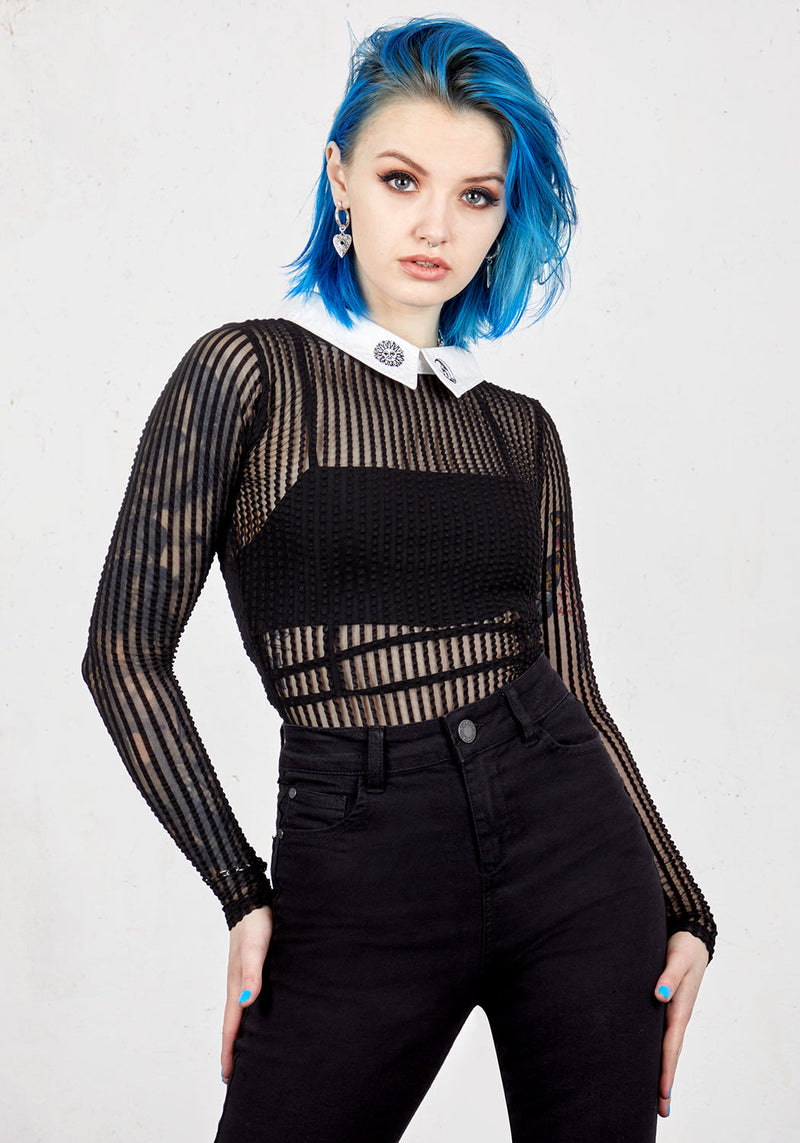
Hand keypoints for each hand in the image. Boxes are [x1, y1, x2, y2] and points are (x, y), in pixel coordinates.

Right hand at [221, 905, 272, 1082]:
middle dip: (231, 1049)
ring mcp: (243, 977)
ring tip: (244, 1053)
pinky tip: (257, 1017)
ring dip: (239, 1035)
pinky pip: (248, 999)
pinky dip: (249, 1016)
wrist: (251, 901)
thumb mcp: (255, 949)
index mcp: (235, 986)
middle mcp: (237, 985)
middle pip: (233, 1025)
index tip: (227, 1076)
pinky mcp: (252, 968)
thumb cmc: (255, 925)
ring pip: (240, 1013)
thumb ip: (252, 973)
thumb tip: (247, 1001)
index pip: (230, 1027)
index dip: (229, 1051)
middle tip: (233, 1075)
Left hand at [654, 931, 708, 1117]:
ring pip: (667, 1047)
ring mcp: (672, 1013)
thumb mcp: (677, 957)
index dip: (666, 1068)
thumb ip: (669, 974)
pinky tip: (651, 1062)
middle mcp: (676, 1015)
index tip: (662, 1091)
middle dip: (666, 1081)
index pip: (671, 1044)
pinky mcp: (666, 1007)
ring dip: (663, 1071)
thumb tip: (660, 995)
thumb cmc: (683, 947)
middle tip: (661, 1110)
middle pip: (670, 1053)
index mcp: (680, 1008)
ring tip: (658, 1098)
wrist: (691, 938)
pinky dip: (659, 1053)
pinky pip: (662, 1035)